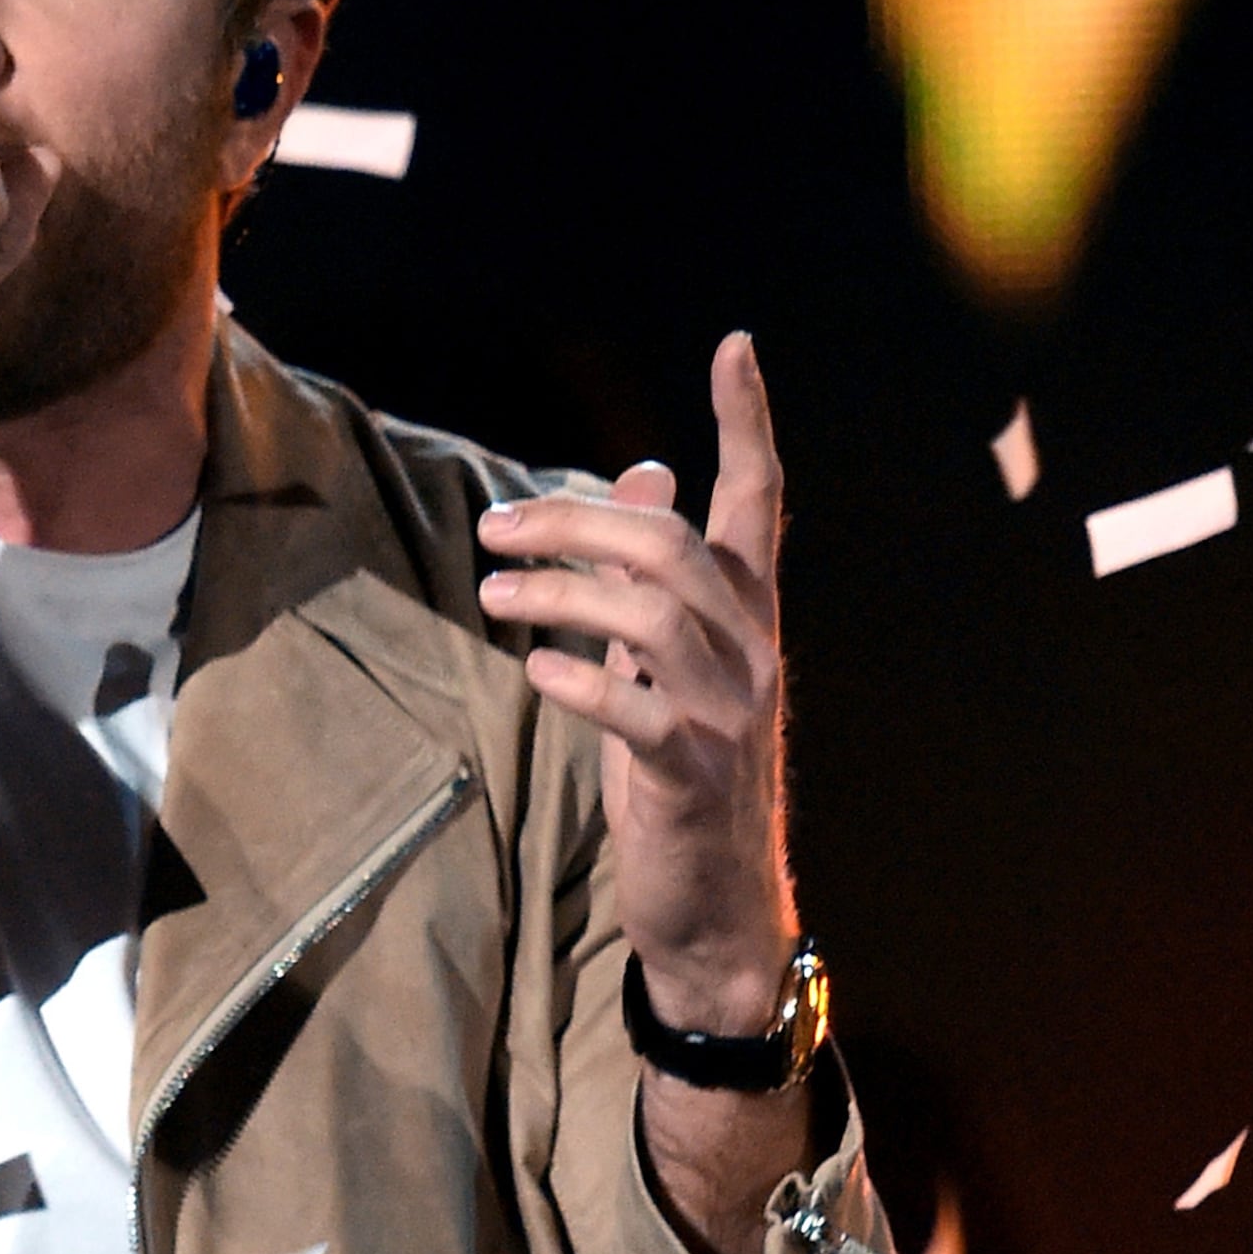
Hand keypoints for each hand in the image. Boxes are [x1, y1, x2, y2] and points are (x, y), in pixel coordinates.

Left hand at [475, 335, 797, 1033]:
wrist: (721, 908)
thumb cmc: (685, 768)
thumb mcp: (673, 662)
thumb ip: (659, 573)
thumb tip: (647, 472)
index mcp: (748, 615)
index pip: (760, 498)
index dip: (749, 421)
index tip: (737, 345)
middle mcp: (750, 650)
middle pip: (669, 547)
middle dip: (576, 521)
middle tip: (495, 529)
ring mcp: (726, 713)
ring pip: (647, 615)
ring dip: (556, 594)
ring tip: (492, 596)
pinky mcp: (688, 773)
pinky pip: (634, 709)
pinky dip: (578, 681)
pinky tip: (537, 671)